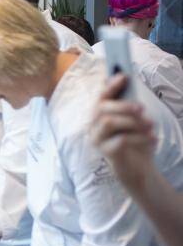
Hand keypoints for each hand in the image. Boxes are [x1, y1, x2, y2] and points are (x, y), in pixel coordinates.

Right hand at [91, 74, 156, 191]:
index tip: (124, 76)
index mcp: (99, 115)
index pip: (100, 96)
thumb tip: (128, 85)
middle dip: (123, 105)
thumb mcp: (135, 121)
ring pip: (109, 122)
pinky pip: (120, 140)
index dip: (110, 85)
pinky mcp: (106, 152)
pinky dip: (139, 137)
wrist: (140, 169)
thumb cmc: (136, 141)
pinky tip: (152, 138)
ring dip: (132, 121)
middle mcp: (94, 125)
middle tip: (142, 108)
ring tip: (150, 125)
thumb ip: (129, 106)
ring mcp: (98, 139)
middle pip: (101, 109)